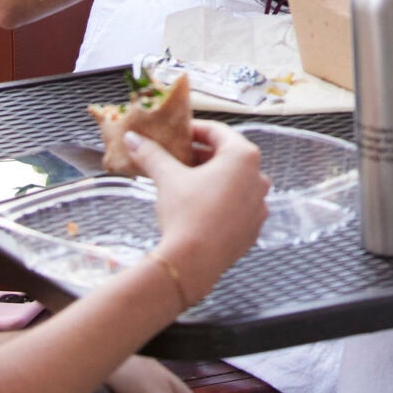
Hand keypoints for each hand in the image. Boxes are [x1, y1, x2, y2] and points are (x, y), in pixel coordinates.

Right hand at [125, 120, 266, 298]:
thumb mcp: (167, 178)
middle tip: (179, 157)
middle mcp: (259, 177)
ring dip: (214, 178)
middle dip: (203, 155)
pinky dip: (223, 201)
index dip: (196, 129)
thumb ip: (151, 154)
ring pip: (236, 182)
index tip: (180, 133)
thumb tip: (133, 139)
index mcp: (243, 157)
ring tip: (188, 182)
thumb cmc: (187, 214)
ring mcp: (260, 204)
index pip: (219, 132)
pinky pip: (239, 205)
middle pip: (230, 156)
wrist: (194, 262)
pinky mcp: (254, 227)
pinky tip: (201, 207)